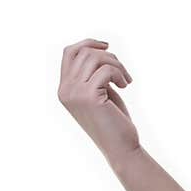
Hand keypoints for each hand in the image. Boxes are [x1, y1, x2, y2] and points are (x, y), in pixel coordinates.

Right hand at [57, 38, 139, 167]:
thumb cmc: (113, 120)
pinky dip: (119, 73)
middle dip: (109, 57)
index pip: (69, 53)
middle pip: (84, 52)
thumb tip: (96, 47)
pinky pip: (106, 70)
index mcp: (64, 89)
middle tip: (123, 72)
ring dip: (116, 64)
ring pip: (95, 58)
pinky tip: (125, 85)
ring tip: (125, 80)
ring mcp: (74, 93)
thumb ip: (92, 73)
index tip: (107, 46)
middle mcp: (65, 90)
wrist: (121, 147)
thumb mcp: (99, 92)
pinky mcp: (88, 97)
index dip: (88, 43)